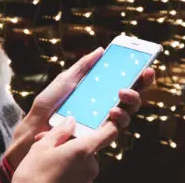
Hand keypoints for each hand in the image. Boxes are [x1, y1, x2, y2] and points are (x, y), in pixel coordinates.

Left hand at [6, 47, 154, 169]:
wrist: (37, 125)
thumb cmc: (51, 102)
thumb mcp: (67, 79)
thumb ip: (83, 66)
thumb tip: (100, 50)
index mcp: (101, 92)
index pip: (125, 83)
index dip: (139, 76)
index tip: (147, 65)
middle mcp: (106, 105)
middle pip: (132, 96)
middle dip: (142, 84)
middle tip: (145, 74)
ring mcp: (104, 120)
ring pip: (130, 111)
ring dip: (132, 100)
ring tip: (123, 92)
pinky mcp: (100, 134)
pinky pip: (118, 127)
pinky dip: (121, 117)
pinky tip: (114, 110)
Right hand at [13, 117, 116, 182]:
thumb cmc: (33, 177)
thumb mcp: (42, 147)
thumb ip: (60, 132)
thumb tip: (71, 121)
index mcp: (84, 150)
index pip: (110, 133)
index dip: (110, 123)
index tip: (106, 118)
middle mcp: (91, 165)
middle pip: (91, 145)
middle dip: (73, 140)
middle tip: (50, 139)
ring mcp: (87, 178)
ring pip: (82, 158)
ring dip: (68, 153)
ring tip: (45, 155)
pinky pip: (79, 170)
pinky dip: (68, 165)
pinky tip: (50, 167)